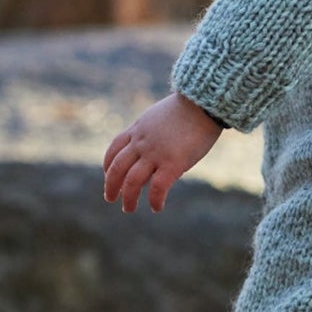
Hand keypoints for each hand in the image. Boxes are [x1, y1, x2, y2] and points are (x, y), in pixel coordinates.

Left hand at [102, 91, 224, 213]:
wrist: (203, 103)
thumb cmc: (189, 107)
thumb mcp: (161, 116)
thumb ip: (153, 131)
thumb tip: (156, 146)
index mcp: (138, 129)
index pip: (114, 149)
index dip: (108, 165)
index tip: (108, 174)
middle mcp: (141, 143)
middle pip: (117, 168)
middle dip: (111, 186)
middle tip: (111, 198)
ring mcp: (155, 154)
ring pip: (132, 181)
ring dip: (128, 198)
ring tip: (129, 209)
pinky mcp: (172, 163)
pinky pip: (157, 188)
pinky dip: (154, 201)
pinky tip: (157, 208)